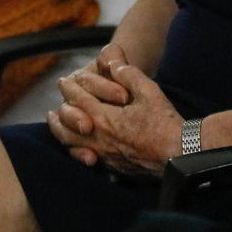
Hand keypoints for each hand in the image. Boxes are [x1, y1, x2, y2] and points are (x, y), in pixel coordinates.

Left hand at [46, 60, 181, 176]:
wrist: (179, 154)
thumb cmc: (165, 122)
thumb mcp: (148, 90)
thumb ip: (128, 74)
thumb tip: (114, 65)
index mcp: (106, 118)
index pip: (79, 100)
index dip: (70, 88)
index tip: (64, 81)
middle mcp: (100, 138)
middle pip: (68, 127)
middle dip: (59, 114)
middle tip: (52, 108)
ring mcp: (105, 155)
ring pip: (73, 146)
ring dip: (61, 134)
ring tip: (56, 126)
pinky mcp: (113, 167)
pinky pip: (88, 159)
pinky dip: (76, 151)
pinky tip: (77, 149)